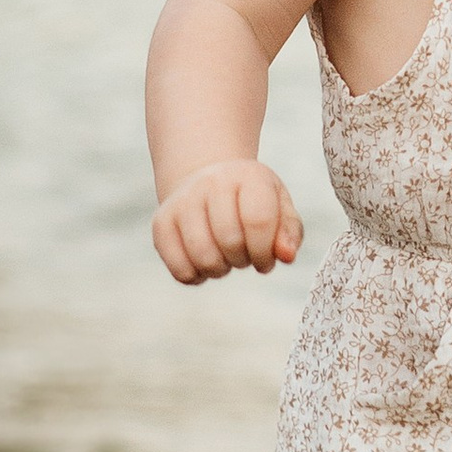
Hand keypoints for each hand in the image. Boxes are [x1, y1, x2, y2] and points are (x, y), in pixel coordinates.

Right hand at [152, 159, 303, 285]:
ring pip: (203, 258)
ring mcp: (182, 201)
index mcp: (247, 176)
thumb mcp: (279, 208)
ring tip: (225, 258)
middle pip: (230, 241)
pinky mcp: (161, 223)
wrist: (208, 181)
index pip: (259, 221)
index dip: (265, 252)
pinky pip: (180, 270)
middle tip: (244, 255)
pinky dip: (197, 276)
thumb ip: (290, 233)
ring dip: (220, 270)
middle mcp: (211, 182)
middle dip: (243, 260)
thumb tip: (286, 256)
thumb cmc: (252, 202)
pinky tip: (204, 262)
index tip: (265, 259)